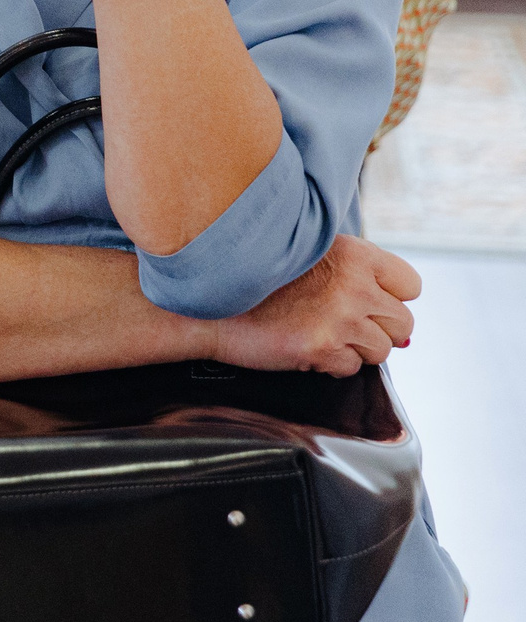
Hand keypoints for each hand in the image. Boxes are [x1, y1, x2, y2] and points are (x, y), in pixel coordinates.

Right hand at [213, 235, 419, 376]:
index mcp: (354, 253)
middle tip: (341, 324)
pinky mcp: (321, 348)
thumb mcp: (312, 258)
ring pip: (381, 350)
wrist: (210, 305)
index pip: (411, 285)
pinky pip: (350, 368)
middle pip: (403, 323)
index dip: (389, 297)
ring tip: (319, 332)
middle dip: (377, 329)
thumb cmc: (262, 282)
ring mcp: (338, 318)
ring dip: (354, 348)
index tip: (364, 300)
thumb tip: (408, 338)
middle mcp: (353, 284)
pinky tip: (303, 344)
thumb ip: (360, 282)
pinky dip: (330, 364)